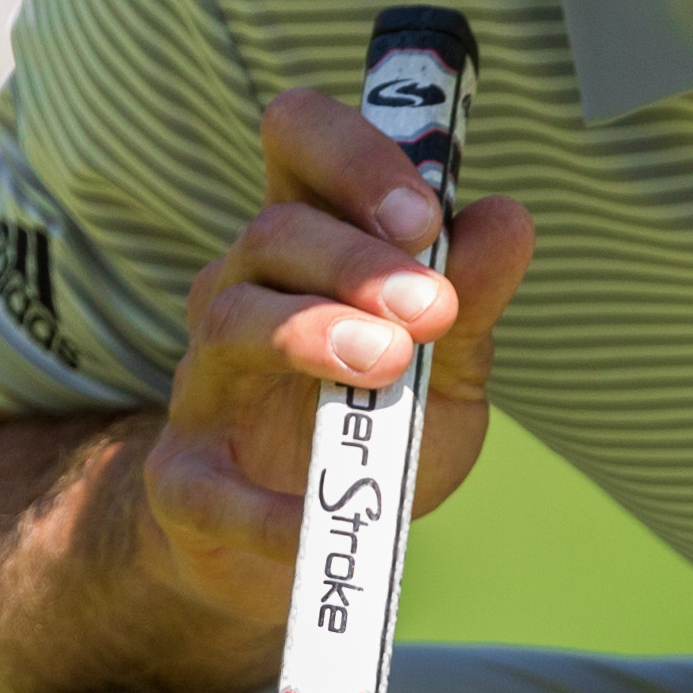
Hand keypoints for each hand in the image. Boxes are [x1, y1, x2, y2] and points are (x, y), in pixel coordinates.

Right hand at [139, 89, 536, 634]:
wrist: (309, 551)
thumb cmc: (379, 431)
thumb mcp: (446, 363)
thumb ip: (471, 298)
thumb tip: (508, 220)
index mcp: (309, 248)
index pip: (297, 142)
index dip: (352, 157)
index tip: (424, 214)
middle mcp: (243, 296)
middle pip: (270, 232)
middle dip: (353, 259)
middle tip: (429, 305)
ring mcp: (205, 386)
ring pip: (231, 323)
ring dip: (311, 333)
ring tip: (389, 363)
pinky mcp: (184, 482)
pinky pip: (204, 483)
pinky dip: (261, 504)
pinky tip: (313, 519)